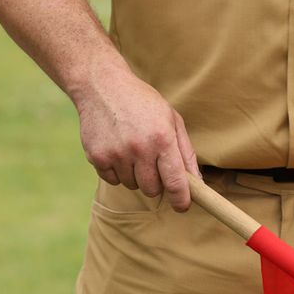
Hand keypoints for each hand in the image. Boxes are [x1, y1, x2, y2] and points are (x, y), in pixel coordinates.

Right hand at [72, 62, 199, 211]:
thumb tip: (196, 181)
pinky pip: (112, 180)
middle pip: (153, 189)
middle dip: (156, 182)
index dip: (181, 199)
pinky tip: (117, 149)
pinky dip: (116, 171)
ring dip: (135, 175)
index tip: (183, 206)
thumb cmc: (142, 102)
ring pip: (132, 185)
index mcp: (162, 138)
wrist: (103, 86)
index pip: (176, 182)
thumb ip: (185, 151)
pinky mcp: (97, 157)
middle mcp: (139, 149)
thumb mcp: (171, 118)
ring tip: (132, 149)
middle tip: (152, 162)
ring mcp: (116, 154)